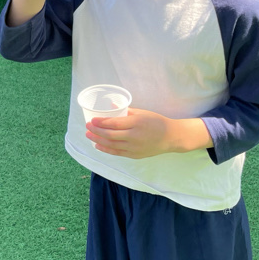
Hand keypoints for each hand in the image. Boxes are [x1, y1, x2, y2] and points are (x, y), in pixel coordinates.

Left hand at [86, 108, 209, 159]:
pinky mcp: (135, 155)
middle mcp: (134, 136)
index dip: (100, 122)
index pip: (114, 123)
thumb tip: (110, 104)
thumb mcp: (142, 113)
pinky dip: (106, 149)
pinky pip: (117, 153)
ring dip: (98, 141)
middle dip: (96, 131)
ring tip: (89, 136)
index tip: (91, 120)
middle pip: (110, 135)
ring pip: (111, 145)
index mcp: (136, 123)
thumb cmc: (156, 121)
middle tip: (87, 127)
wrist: (171, 137)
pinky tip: (98, 146)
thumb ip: (126, 110)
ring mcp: (134, 147)